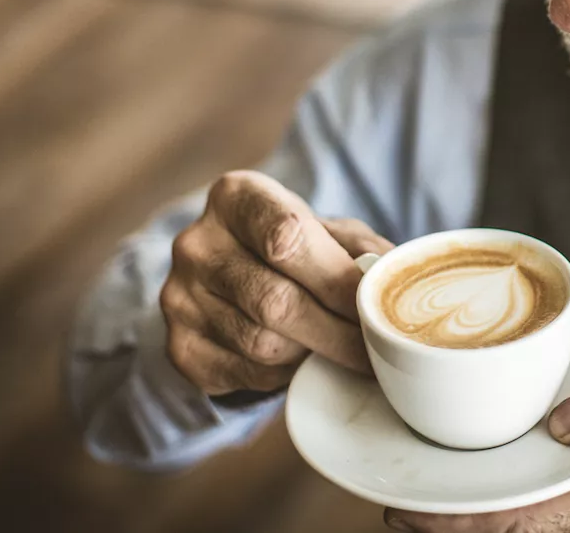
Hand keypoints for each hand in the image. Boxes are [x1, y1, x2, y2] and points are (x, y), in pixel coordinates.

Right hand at [159, 169, 392, 395]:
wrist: (229, 271)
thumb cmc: (294, 243)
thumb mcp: (327, 229)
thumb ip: (360, 248)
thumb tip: (390, 279)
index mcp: (235, 197)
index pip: (286, 237)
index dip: (338, 280)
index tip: (373, 306)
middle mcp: (197, 244)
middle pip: (276, 301)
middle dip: (337, 332)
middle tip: (376, 349)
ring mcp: (179, 296)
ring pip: (263, 344)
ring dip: (313, 353)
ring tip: (340, 348)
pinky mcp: (179, 346)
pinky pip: (245, 372)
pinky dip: (284, 373)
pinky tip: (301, 358)